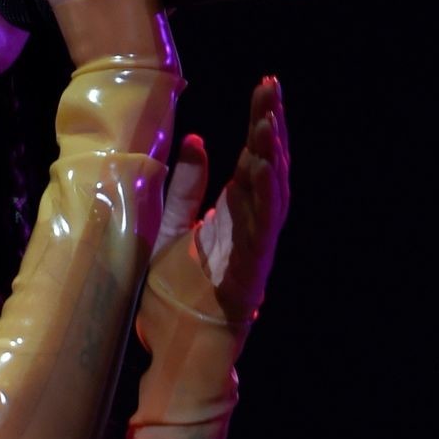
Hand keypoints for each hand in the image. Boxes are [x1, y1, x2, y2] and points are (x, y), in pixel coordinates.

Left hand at [146, 76, 290, 336]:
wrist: (176, 352)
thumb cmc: (172, 299)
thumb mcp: (167, 230)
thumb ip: (183, 189)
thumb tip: (194, 140)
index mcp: (234, 217)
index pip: (252, 159)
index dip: (260, 124)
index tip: (265, 86)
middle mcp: (250, 231)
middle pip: (268, 171)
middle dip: (272, 129)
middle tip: (271, 89)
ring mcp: (253, 255)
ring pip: (271, 199)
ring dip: (272, 160)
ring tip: (268, 122)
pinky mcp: (247, 278)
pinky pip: (259, 235)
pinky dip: (261, 203)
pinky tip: (258, 173)